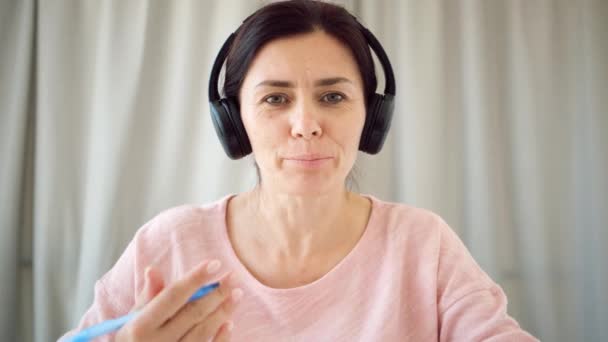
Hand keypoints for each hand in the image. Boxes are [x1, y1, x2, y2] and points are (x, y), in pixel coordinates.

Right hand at [116, 260, 242, 340]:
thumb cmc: (132, 340)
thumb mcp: (131, 320)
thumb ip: (147, 297)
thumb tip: (154, 269)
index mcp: (139, 326)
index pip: (173, 296)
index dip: (195, 279)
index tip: (215, 263)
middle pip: (193, 313)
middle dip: (216, 293)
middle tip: (234, 276)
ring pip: (202, 332)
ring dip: (222, 312)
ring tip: (237, 294)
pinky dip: (220, 339)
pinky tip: (229, 323)